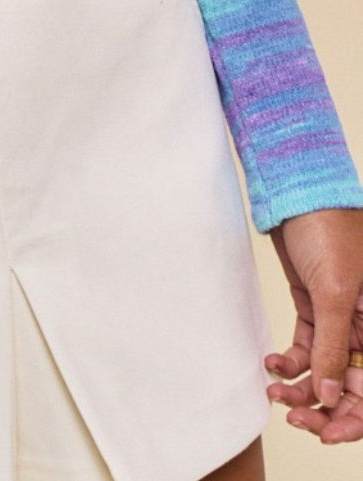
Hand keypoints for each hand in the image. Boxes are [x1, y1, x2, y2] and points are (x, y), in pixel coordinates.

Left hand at [264, 206, 362, 443]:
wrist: (299, 193)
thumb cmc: (328, 230)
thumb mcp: (334, 293)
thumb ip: (333, 347)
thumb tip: (331, 398)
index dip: (355, 418)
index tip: (326, 433)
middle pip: (350, 385)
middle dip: (324, 407)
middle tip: (294, 416)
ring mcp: (339, 318)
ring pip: (325, 369)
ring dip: (301, 387)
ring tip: (275, 391)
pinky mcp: (314, 307)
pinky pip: (306, 348)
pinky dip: (290, 361)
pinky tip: (272, 364)